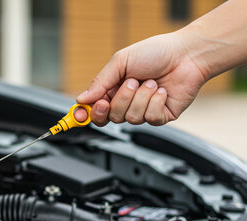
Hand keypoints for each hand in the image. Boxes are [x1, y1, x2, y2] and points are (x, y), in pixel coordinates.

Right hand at [73, 31, 207, 125]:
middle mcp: (126, 103)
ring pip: (130, 118)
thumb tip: (82, 99)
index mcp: (113, 90)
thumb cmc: (155, 53)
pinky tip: (161, 90)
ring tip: (151, 82)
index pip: (94, 109)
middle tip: (131, 82)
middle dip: (121, 99)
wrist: (186, 55)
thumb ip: (100, 81)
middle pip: (110, 117)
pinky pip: (149, 118)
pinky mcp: (159, 117)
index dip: (86, 114)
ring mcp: (142, 111)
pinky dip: (155, 102)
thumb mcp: (121, 61)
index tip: (83, 112)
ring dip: (142, 97)